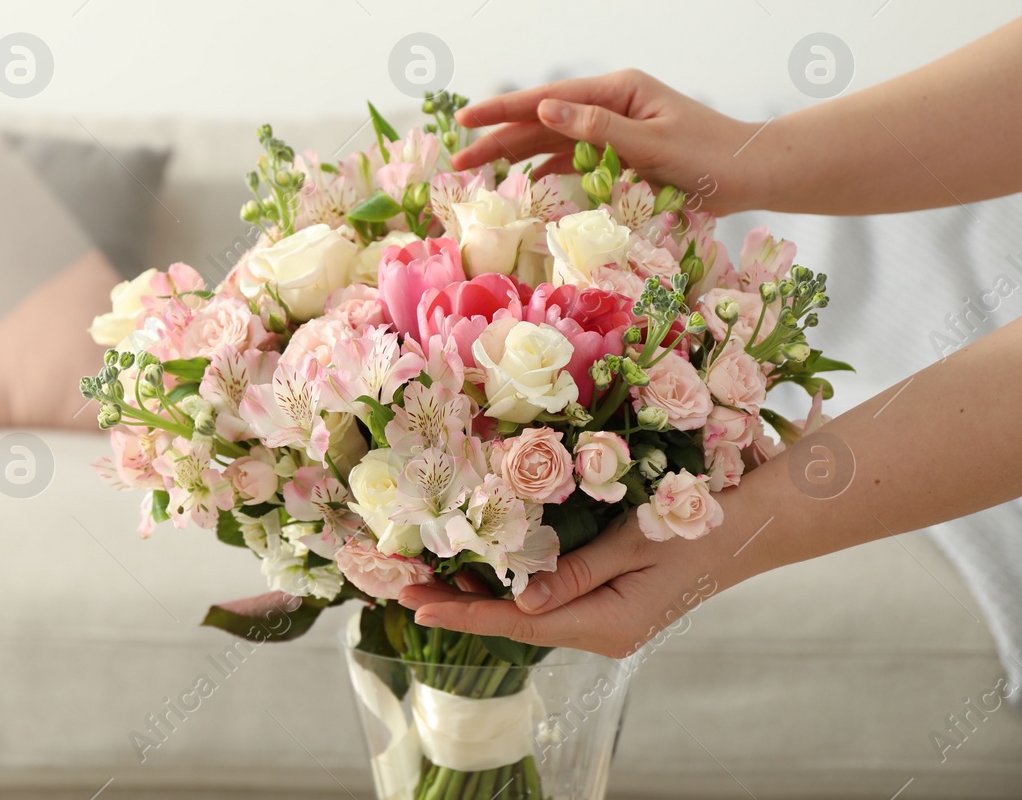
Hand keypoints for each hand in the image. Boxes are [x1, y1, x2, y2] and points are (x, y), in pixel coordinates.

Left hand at [397, 511, 744, 658]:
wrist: (752, 527)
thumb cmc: (696, 525)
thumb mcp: (632, 544)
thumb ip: (575, 572)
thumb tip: (521, 600)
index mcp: (608, 624)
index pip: (519, 624)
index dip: (465, 615)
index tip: (418, 605)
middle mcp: (603, 632)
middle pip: (517, 623)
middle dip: (460, 605)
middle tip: (405, 585)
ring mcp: (608, 620)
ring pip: (531, 613)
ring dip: (483, 596)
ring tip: (430, 576)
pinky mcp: (612, 604)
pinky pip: (552, 601)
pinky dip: (514, 587)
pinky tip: (486, 569)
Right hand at [449, 69, 766, 215]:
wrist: (754, 173)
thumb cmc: (711, 157)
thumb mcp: (652, 143)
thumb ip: (596, 128)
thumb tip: (545, 107)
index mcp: (617, 90)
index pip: (547, 99)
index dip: (501, 110)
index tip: (465, 119)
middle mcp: (611, 104)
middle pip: (542, 120)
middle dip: (498, 138)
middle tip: (458, 158)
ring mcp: (616, 128)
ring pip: (554, 140)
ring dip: (517, 155)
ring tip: (478, 170)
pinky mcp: (622, 152)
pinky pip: (575, 160)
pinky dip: (549, 171)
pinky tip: (525, 183)